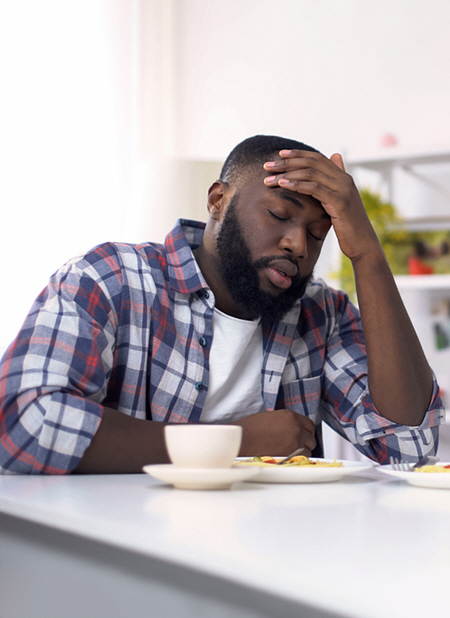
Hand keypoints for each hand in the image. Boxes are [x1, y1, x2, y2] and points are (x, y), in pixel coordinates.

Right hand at [232, 409, 315, 456]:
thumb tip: (290, 429)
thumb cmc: (249, 429)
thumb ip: (284, 422)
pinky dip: (297, 460)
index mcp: (290, 416)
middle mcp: (295, 427)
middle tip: (295, 447)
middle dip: (305, 443)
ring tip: (288, 454)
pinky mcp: (292, 454)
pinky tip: (287, 458)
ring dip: (301, 453)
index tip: (303, 436)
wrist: (241, 440)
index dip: (306, 432)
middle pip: (311, 438)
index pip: (309, 424)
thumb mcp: (269, 418)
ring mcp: (295, 441)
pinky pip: (302, 459)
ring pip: (308, 450)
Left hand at [263, 150, 379, 260]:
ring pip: (311, 173)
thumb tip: (334, 160)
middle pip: (311, 163)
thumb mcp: (338, 204)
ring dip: (287, 174)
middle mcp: (344, 180)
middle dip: (287, 163)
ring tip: (269, 178)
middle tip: (267, 166)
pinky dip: (297, 185)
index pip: (317, 158)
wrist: (362, 244)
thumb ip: (333, 186)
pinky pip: (314, 188)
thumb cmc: (348, 227)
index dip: (298, 154)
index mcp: (343, 177)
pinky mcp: (339, 202)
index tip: (279, 154)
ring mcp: (343, 190)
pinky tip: (282, 185)